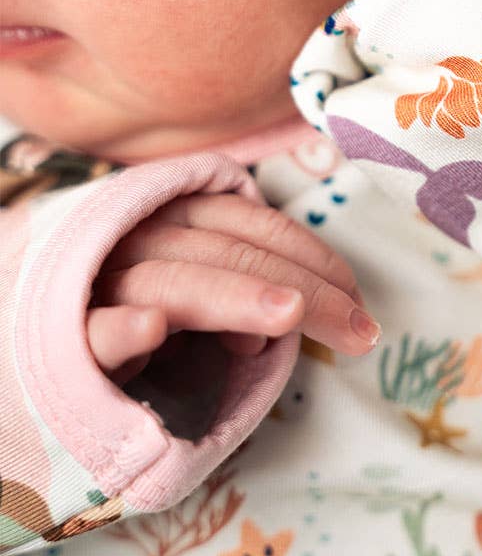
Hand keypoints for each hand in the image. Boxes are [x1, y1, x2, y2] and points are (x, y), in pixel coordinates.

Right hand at [87, 192, 379, 385]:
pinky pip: (91, 330)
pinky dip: (120, 328)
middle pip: (234, 253)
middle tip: (359, 333)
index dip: (316, 259)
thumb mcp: (201, 288)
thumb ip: (245, 285)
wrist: (48, 337)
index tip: (360, 303)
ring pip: (176, 280)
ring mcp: (102, 284)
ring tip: (289, 314)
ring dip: (235, 296)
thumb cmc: (142, 306)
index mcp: (180, 217)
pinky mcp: (67, 338)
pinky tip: (150, 329)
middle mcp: (143, 238)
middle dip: (306, 291)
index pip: (258, 228)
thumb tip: (289, 313)